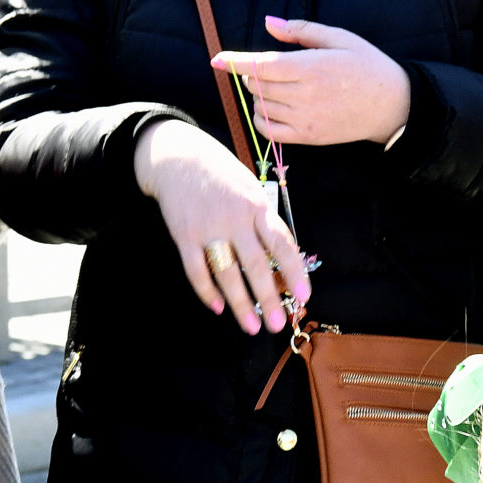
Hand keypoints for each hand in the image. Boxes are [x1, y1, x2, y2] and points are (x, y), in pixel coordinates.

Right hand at [134, 120, 308, 335]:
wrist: (178, 155)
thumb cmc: (224, 179)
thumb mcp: (252, 192)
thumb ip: (265, 224)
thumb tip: (284, 263)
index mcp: (257, 207)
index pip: (282, 244)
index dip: (295, 271)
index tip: (304, 296)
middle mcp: (234, 218)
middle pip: (255, 265)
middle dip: (268, 298)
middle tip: (277, 325)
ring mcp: (207, 227)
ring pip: (226, 273)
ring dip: (239, 303)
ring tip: (251, 326)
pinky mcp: (183, 234)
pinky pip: (196, 269)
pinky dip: (206, 291)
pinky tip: (218, 307)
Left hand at [213, 15, 413, 147]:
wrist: (393, 106)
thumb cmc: (368, 67)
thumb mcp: (339, 38)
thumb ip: (301, 31)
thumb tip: (269, 23)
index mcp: (311, 67)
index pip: (260, 65)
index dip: (234, 61)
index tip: (217, 59)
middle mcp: (305, 94)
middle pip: (256, 85)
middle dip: (254, 74)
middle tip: (271, 69)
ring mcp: (306, 118)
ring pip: (260, 105)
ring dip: (260, 95)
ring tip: (279, 88)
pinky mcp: (309, 136)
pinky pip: (269, 130)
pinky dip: (261, 118)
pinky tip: (271, 110)